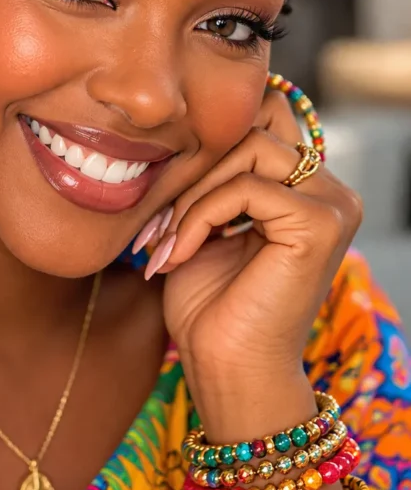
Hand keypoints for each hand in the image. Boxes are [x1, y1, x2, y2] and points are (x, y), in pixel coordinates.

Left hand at [135, 90, 362, 434]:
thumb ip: (209, 175)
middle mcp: (329, 190)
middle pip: (250, 129)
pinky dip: (201, 216)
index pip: (258, 119)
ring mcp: (332, 205)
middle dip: (192, 172)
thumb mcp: (202, 222)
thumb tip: (183, 126)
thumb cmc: (210, 304)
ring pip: (247, 150)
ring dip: (192, 195)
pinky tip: (181, 253)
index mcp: (305, 186)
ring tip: (166, 241)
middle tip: (156, 225)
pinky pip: (247, 187)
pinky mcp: (321, 225)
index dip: (203, 147)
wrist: (225, 369)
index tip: (163, 201)